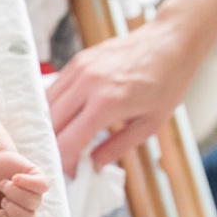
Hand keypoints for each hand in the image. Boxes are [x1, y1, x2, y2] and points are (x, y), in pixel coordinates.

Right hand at [0, 149, 48, 216]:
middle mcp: (27, 212)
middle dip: (12, 210)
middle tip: (3, 199)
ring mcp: (35, 196)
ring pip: (33, 202)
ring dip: (14, 192)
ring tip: (4, 184)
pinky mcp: (39, 180)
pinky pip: (42, 185)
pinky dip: (28, 182)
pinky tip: (15, 178)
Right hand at [46, 23, 196, 177]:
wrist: (169, 43)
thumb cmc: (166, 82)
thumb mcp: (149, 125)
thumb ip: (118, 147)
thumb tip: (95, 163)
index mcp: (106, 103)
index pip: (68, 141)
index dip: (64, 162)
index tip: (70, 173)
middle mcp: (87, 84)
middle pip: (50, 124)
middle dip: (53, 146)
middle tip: (63, 159)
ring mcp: (80, 68)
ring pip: (47, 105)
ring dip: (50, 126)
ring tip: (63, 140)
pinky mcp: (78, 60)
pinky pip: (55, 88)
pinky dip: (54, 106)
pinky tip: (66, 118)